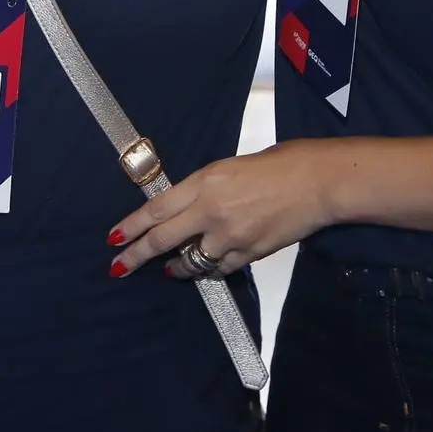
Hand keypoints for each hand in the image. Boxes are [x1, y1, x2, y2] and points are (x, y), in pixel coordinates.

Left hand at [109, 141, 337, 279]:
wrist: (319, 182)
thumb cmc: (280, 162)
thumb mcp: (230, 166)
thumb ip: (206, 189)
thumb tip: (188, 207)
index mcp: (205, 182)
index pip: (156, 210)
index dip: (132, 227)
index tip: (113, 239)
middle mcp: (212, 212)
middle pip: (164, 240)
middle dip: (137, 256)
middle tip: (119, 267)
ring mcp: (231, 237)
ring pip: (191, 262)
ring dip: (177, 266)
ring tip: (168, 269)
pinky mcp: (250, 255)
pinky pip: (220, 269)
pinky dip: (210, 269)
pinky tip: (205, 267)